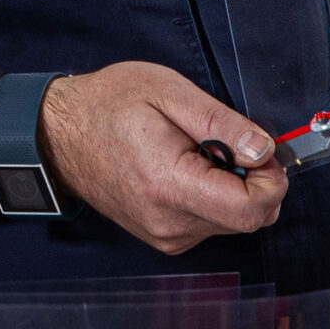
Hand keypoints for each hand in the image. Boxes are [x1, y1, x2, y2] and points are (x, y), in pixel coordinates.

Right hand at [42, 62, 288, 254]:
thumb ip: (222, 122)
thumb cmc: (107, 105)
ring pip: (232, 222)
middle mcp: (168, 223)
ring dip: (231, 187)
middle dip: (253, 180)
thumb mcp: (168, 91)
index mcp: (169, 186)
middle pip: (248, 219)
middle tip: (226, 142)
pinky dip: (213, 196)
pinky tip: (186, 168)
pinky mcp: (163, 237)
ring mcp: (165, 235)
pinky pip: (211, 223)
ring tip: (196, 152)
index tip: (259, 150)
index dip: (271, 180)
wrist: (58, 134)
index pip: (251, 210)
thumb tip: (264, 149)